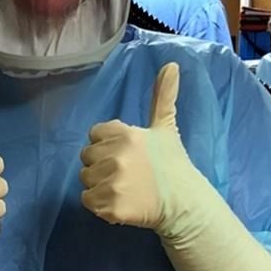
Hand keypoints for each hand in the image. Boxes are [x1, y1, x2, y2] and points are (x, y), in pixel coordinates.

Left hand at [80, 62, 188, 235]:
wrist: (184, 204)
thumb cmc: (174, 164)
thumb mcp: (166, 126)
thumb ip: (163, 95)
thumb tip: (171, 64)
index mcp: (125, 134)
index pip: (94, 135)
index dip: (107, 145)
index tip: (127, 154)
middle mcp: (116, 156)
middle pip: (87, 158)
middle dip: (101, 165)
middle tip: (127, 173)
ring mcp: (112, 182)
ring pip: (86, 180)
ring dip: (100, 186)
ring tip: (125, 188)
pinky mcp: (110, 206)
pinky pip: (88, 201)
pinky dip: (100, 205)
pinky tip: (120, 202)